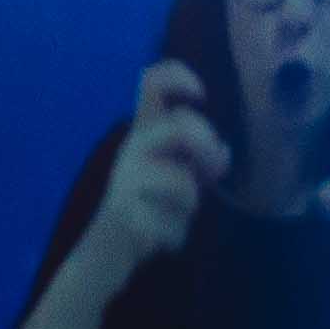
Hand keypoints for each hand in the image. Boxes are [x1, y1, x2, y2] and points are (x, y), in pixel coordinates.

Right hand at [83, 62, 228, 278]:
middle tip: (212, 172)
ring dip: (191, 204)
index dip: (178, 76)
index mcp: (144, 131)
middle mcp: (131, 148)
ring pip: (181, 183)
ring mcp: (124, 180)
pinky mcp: (122, 213)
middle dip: (207, 149)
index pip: (152, 83)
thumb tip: (223, 153)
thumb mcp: (180, 175)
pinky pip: (172, 223)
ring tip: (178, 215)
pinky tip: (163, 238)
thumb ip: (202, 158)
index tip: (200, 94)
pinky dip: (176, 236)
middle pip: (180, 127)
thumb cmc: (150, 205)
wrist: (106, 252)